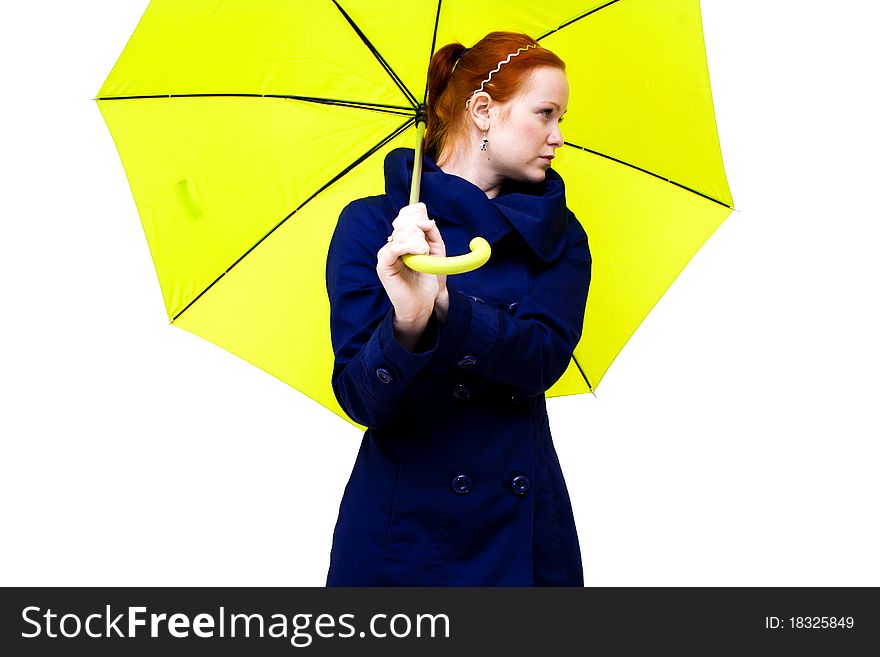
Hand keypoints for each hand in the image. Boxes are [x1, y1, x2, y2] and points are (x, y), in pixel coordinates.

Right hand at [376, 202, 446, 326]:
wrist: (422, 304)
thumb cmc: (427, 281)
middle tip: (426, 248)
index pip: (405, 215)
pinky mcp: (384, 265)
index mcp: (403, 240)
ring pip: (401, 233)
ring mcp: (386, 254)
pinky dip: (409, 247)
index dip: (416, 214)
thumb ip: (431, 233)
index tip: (429, 225)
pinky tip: (419, 252)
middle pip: (404, 222)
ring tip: (423, 254)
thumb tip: (427, 220)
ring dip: (417, 240)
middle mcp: (392, 244)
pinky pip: (394, 248)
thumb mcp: (435, 252)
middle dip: (419, 229)